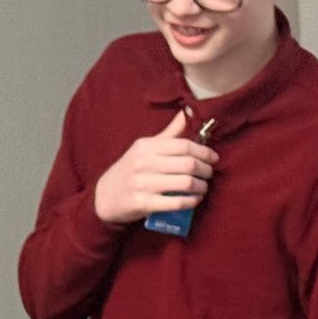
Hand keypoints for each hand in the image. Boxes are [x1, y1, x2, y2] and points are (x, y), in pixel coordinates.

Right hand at [92, 109, 218, 225]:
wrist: (104, 197)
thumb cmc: (129, 170)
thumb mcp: (143, 149)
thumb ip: (167, 134)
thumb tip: (186, 114)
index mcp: (146, 147)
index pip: (184, 145)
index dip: (204, 152)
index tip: (213, 158)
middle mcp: (143, 163)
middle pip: (188, 164)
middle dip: (206, 170)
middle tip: (209, 174)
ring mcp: (142, 184)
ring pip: (185, 183)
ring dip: (201, 187)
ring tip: (204, 187)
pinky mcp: (142, 204)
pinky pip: (175, 202)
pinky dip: (190, 201)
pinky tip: (194, 199)